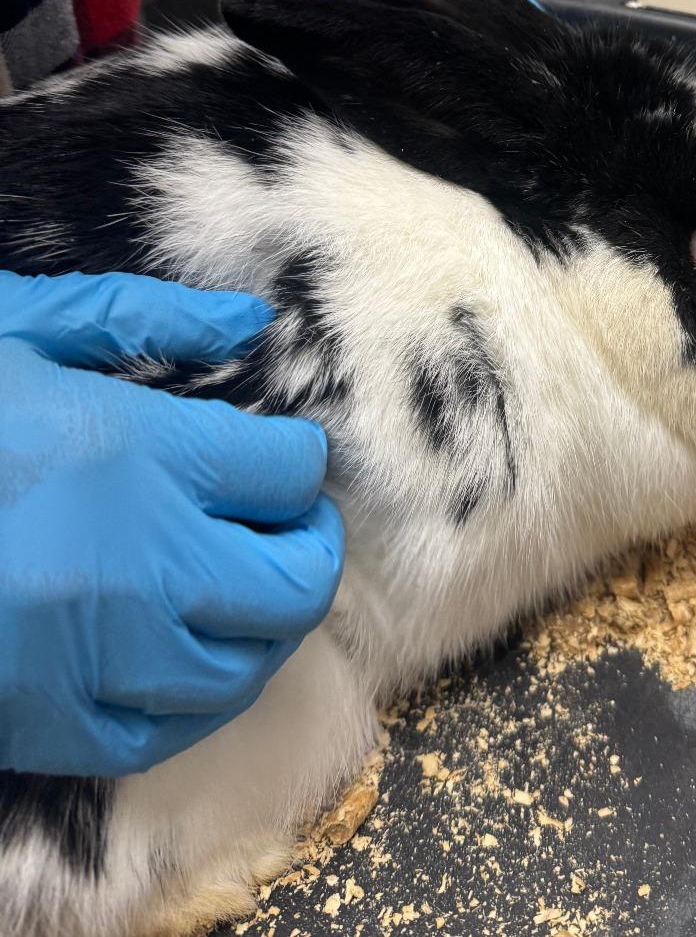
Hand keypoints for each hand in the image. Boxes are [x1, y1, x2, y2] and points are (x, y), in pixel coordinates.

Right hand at [0, 271, 343, 776]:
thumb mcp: (15, 331)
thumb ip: (143, 319)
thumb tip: (247, 320)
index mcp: (133, 454)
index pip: (290, 470)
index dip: (299, 460)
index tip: (281, 456)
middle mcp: (137, 564)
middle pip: (299, 579)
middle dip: (312, 546)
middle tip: (291, 523)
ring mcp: (96, 658)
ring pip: (250, 664)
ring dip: (269, 622)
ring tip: (245, 583)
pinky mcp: (49, 725)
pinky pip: (171, 731)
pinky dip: (200, 694)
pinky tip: (186, 652)